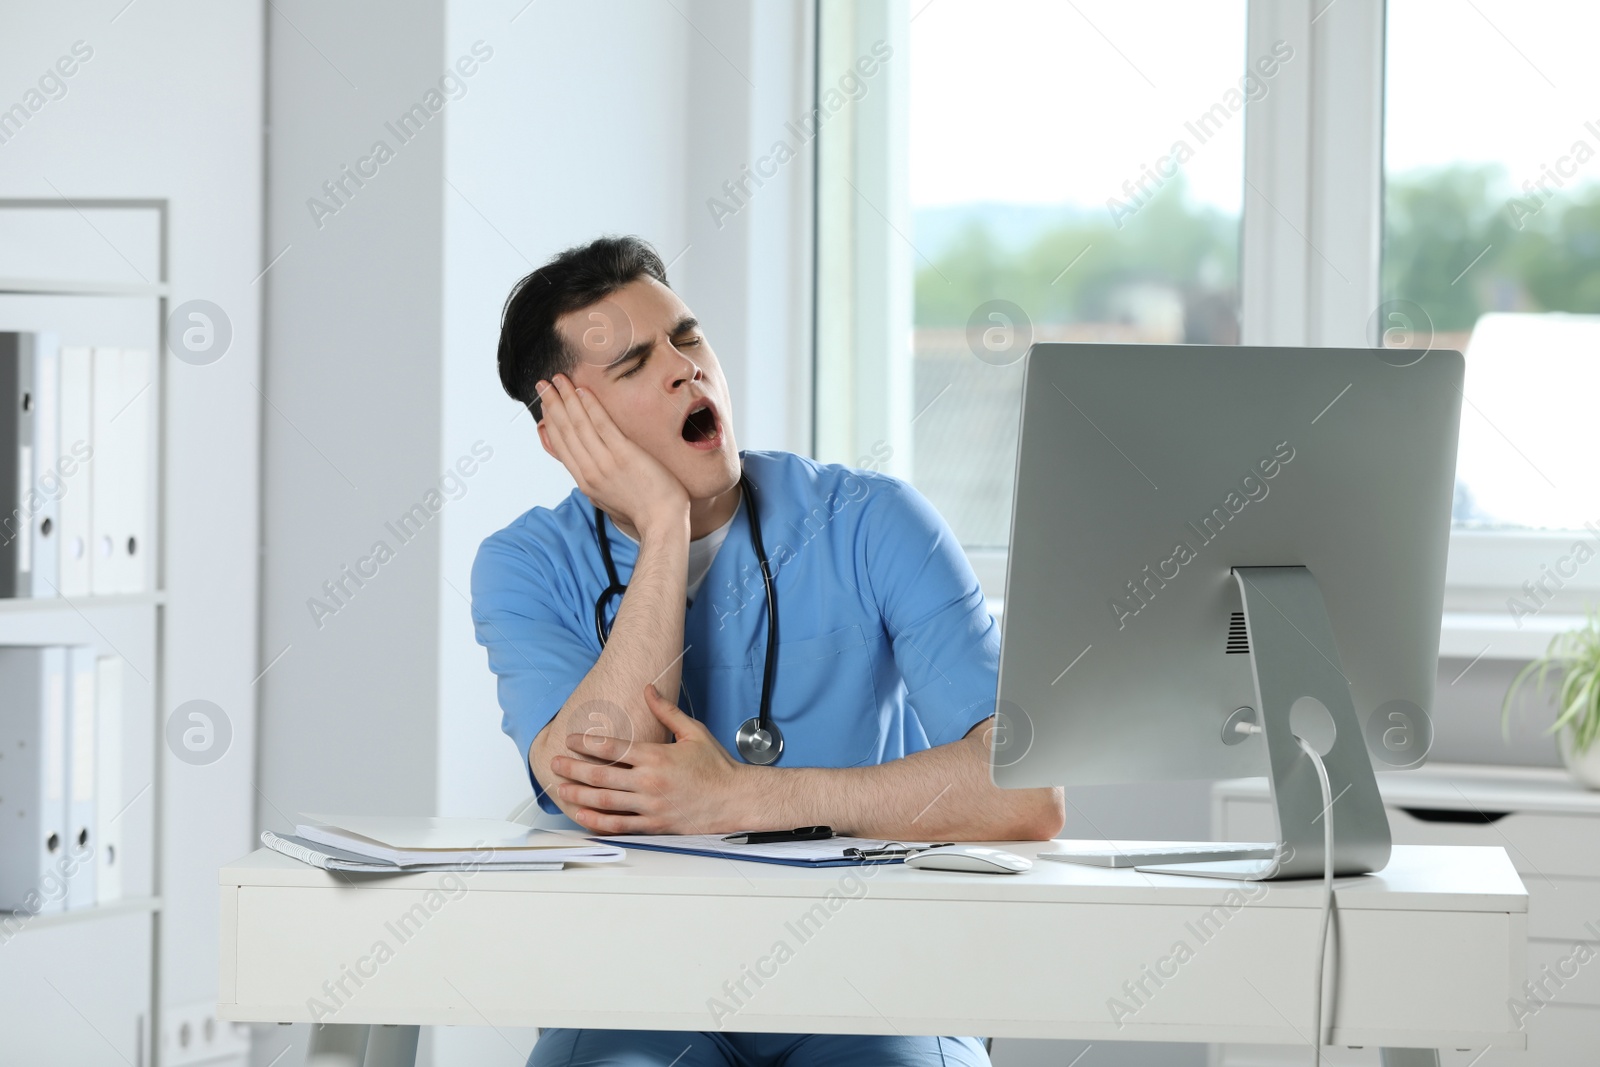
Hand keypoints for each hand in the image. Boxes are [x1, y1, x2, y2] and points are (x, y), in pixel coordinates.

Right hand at [537, 374, 687, 537]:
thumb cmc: (640, 510)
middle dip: (551, 404)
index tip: (544, 404)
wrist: (662, 521)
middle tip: (543, 384)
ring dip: (567, 398)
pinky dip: (590, 406)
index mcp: (584, 481)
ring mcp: (606, 462)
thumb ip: (591, 480)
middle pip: (564, 431)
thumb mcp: (605, 498)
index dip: (549, 421)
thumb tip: (580, 469)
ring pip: (579, 424)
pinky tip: (583, 391)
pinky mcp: (624, 454)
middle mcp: (589, 471)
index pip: (560, 446)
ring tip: (559, 379)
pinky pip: (603, 425)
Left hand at [549, 683, 753, 833]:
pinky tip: (583, 816)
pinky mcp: (656, 825)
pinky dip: (598, 822)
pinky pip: (620, 825)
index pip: (613, 748)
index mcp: (657, 756)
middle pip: (602, 775)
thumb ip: (666, 711)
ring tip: (561, 788)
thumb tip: (648, 689)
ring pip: (606, 802)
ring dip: (579, 795)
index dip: (586, 743)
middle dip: (573, 768)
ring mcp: (651, 806)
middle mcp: (650, 782)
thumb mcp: (693, 732)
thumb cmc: (717, 767)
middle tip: (554, 764)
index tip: (570, 740)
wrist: (736, 799)